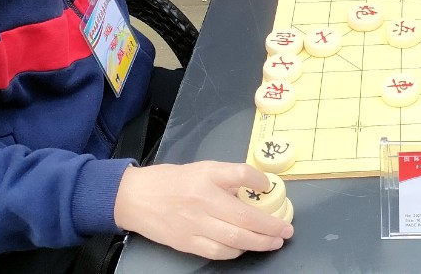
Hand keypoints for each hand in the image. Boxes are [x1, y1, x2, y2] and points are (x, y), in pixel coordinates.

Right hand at [114, 161, 293, 259]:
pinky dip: (235, 251)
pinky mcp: (186, 243)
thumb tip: (255, 188)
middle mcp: (201, 203)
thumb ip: (228, 176)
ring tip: (272, 242)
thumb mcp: (202, 168)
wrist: (134, 198)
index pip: (240, 176)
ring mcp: (193, 226)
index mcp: (205, 179)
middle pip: (242, 219)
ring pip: (233, 240)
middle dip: (269, 227)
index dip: (259, 182)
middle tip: (285, 230)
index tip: (269, 188)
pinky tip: (245, 247)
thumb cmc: (170, 181)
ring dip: (257, 243)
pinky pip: (217, 252)